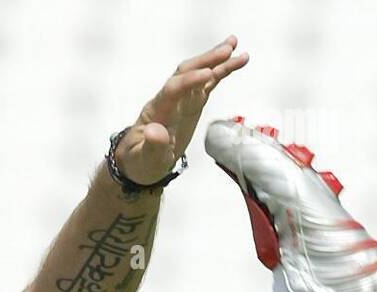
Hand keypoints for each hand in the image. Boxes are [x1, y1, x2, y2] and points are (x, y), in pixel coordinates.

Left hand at [115, 35, 248, 185]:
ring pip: (199, 75)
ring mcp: (182, 100)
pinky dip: (221, 72)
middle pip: (186, 73)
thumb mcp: (144, 159)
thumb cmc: (140, 161)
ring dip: (217, 60)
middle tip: (227, 50)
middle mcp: (169, 99)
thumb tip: (154, 132)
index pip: (173, 89)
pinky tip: (235, 61)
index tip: (208, 74)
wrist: (141, 161)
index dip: (189, 81)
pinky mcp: (192, 103)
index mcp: (156, 110)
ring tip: (235, 46)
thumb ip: (151, 147)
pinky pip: (207, 84)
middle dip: (205, 61)